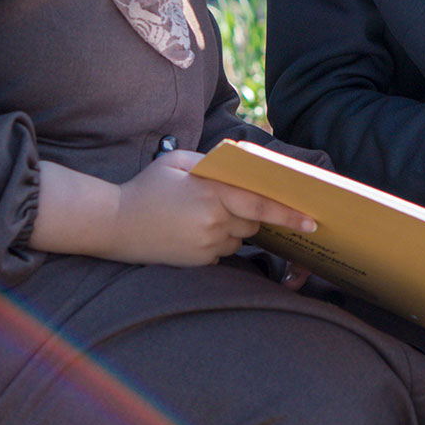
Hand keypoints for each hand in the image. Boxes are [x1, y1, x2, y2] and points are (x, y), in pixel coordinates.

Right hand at [109, 150, 315, 266]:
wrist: (112, 224)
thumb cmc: (146, 187)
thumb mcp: (177, 161)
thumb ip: (213, 163)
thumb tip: (243, 171)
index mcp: (211, 194)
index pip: (260, 204)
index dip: (289, 213)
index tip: (312, 221)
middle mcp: (213, 223)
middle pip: (254, 221)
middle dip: (250, 211)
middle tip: (225, 200)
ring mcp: (206, 246)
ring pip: (239, 237)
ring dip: (233, 226)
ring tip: (200, 214)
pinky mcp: (199, 262)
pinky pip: (223, 251)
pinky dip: (218, 240)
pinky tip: (192, 229)